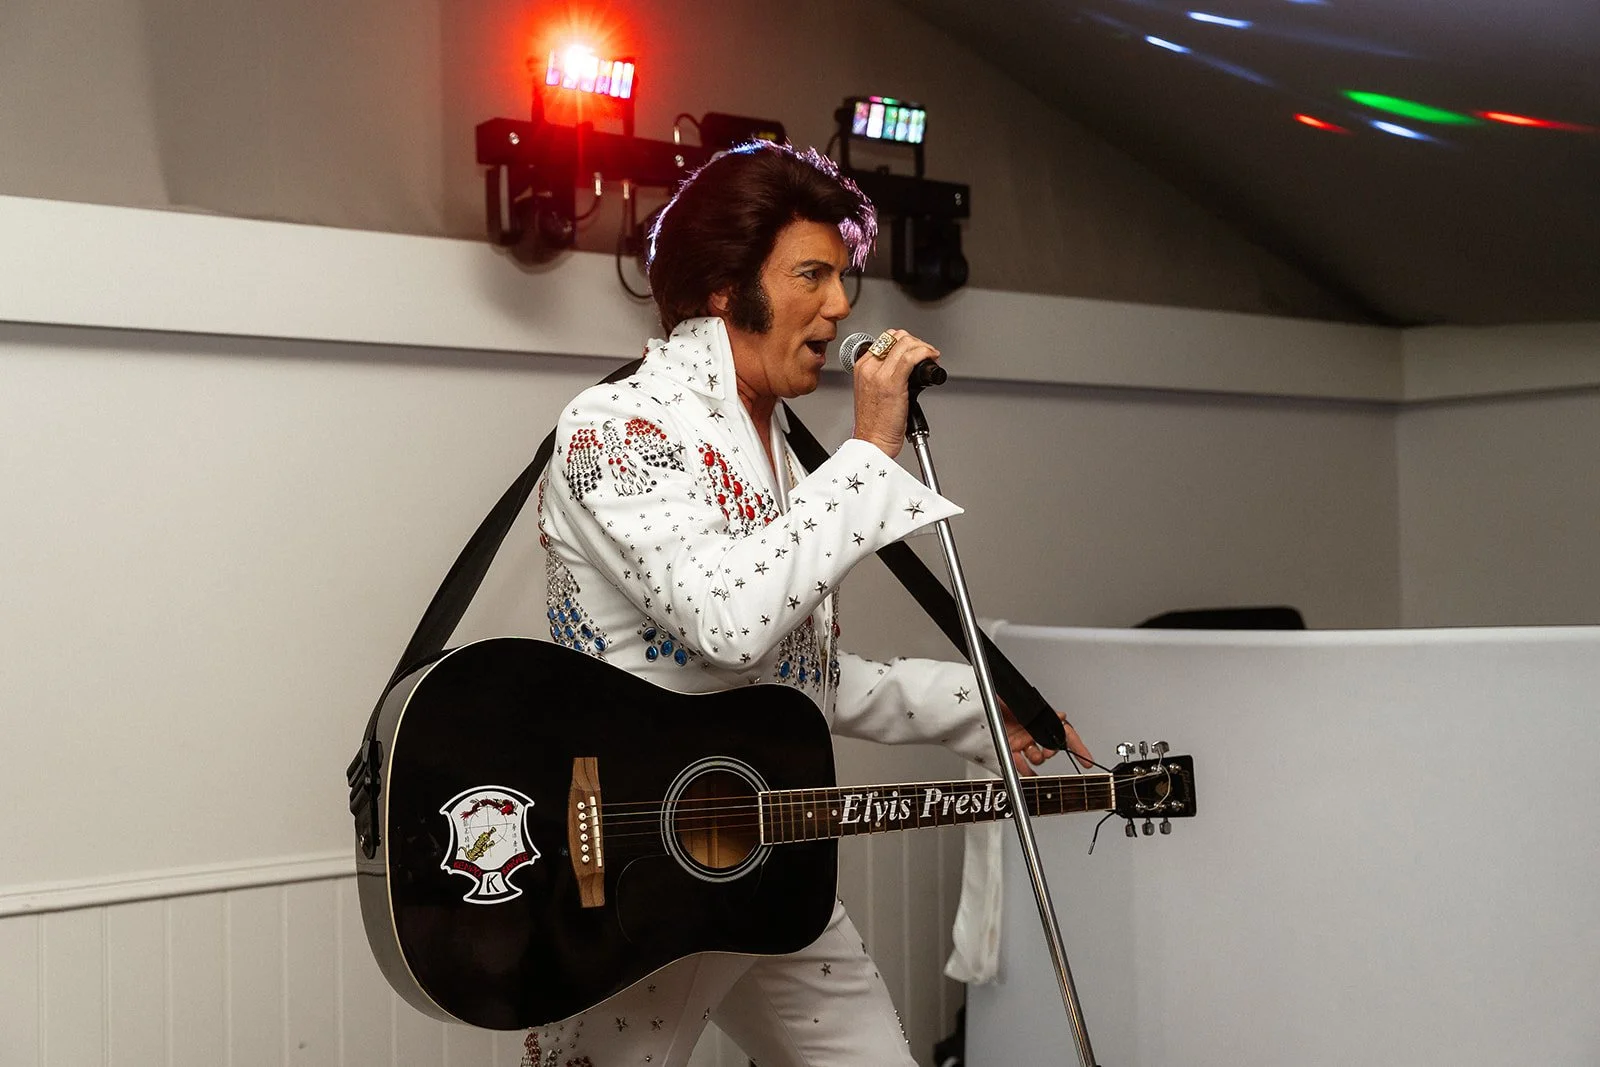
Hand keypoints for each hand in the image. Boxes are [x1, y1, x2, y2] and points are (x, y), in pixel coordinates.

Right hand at [850, 329, 940, 459]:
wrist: (872, 442)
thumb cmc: (875, 423)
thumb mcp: (873, 392)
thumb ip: (884, 375)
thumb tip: (905, 366)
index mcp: (862, 367)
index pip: (886, 339)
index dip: (906, 341)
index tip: (915, 350)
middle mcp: (869, 367)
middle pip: (896, 338)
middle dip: (916, 342)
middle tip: (926, 353)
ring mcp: (879, 374)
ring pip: (905, 344)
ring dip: (923, 347)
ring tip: (931, 356)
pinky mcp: (892, 382)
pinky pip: (911, 357)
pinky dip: (925, 353)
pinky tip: (932, 358)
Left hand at [1002, 700, 1092, 777]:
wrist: (984, 704)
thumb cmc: (1002, 699)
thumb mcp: (1024, 702)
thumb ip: (1043, 711)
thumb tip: (1062, 716)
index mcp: (1040, 719)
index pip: (1064, 731)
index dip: (1077, 745)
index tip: (1086, 759)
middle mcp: (1033, 731)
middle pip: (1051, 746)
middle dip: (1052, 751)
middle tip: (1048, 752)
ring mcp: (1022, 741)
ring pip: (1036, 757)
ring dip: (1038, 758)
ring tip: (1034, 756)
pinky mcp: (1010, 748)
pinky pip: (1020, 763)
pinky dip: (1024, 770)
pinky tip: (1029, 775)